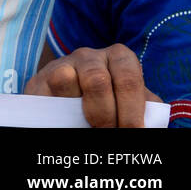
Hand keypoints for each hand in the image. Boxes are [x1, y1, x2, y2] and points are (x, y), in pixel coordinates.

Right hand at [25, 44, 160, 127]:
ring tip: (87, 125)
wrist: (73, 103)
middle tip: (109, 133)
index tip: (132, 132)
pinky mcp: (39, 79)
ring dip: (78, 109)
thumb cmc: (112, 106)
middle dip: (106, 115)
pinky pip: (45, 88)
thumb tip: (151, 123)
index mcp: (119, 58)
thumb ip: (145, 108)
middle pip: (97, 80)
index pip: (128, 78)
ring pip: (65, 78)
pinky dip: (58, 108)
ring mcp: (62, 64)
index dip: (131, 111)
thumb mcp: (131, 103)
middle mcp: (89, 55)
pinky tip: (67, 120)